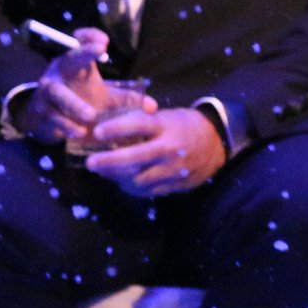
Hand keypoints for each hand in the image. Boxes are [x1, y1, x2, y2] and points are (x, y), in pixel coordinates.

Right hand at [9, 26, 117, 143]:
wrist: (46, 120)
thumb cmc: (79, 101)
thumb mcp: (104, 98)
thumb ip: (126, 100)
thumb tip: (153, 106)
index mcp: (74, 64)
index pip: (81, 42)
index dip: (91, 36)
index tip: (105, 40)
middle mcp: (59, 71)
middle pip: (70, 57)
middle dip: (84, 52)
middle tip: (101, 48)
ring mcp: (47, 91)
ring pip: (59, 93)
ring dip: (75, 104)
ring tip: (91, 116)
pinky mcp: (41, 111)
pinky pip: (53, 117)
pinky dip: (66, 125)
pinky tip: (78, 133)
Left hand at [82, 106, 226, 197]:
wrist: (217, 142)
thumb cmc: (184, 125)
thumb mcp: (166, 116)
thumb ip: (142, 123)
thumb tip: (110, 130)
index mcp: (165, 125)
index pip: (137, 125)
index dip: (115, 129)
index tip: (97, 133)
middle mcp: (168, 148)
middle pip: (133, 159)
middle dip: (108, 163)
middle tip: (90, 164)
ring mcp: (173, 169)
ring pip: (138, 180)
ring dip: (117, 178)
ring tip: (105, 173)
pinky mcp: (176, 185)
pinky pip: (149, 191)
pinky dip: (133, 188)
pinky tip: (123, 182)